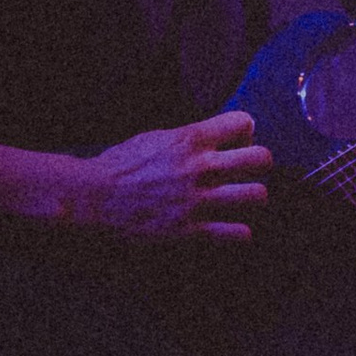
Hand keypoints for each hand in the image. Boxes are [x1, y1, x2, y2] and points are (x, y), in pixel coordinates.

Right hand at [79, 111, 271, 239]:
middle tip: (248, 170)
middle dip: (259, 162)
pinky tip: (230, 228)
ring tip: (242, 199)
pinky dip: (240, 233)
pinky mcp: (191, 230)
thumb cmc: (120, 165)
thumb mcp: (155, 137)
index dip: (245, 131)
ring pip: (257, 195)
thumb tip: (214, 136)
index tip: (236, 142)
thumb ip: (189, 136)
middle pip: (261, 158)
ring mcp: (198, 200)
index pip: (244, 122)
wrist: (94, 197)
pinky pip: (238, 234)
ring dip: (253, 197)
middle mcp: (200, 168)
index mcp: (190, 139)